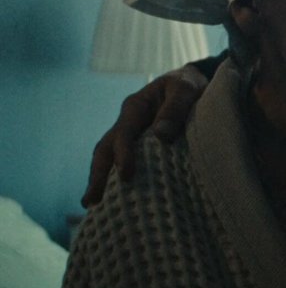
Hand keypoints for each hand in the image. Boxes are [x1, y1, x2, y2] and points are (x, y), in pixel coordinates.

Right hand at [81, 65, 207, 206]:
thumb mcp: (185, 89)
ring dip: (101, 179)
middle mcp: (128, 121)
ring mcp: (131, 134)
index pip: (123, 133)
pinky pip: (123, 161)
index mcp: (136, 106)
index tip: (126, 176)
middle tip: (92, 201)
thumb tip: (161, 135)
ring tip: (93, 205)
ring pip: (109, 157)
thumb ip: (175, 108)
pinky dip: (116, 177)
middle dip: (98, 174)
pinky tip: (116, 198)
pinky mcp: (140, 144)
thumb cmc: (189, 85)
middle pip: (105, 148)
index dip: (123, 155)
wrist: (192, 82)